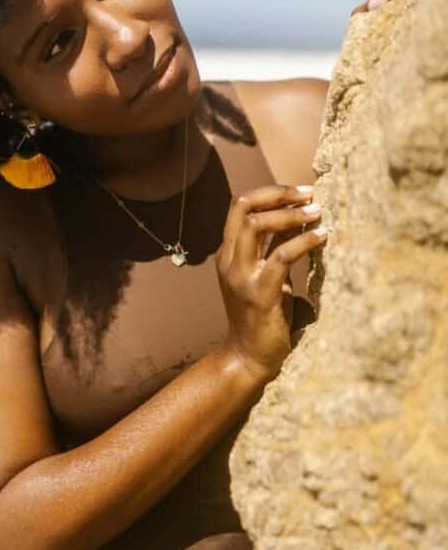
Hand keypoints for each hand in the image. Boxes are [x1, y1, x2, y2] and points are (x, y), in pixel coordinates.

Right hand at [214, 185, 326, 383]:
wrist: (248, 357)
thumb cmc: (261, 315)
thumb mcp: (264, 273)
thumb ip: (272, 246)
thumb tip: (297, 216)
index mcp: (228, 253)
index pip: (240, 205)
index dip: (270, 192)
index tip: (299, 192)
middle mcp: (228, 260)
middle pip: (243, 206)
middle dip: (278, 194)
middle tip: (309, 195)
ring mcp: (240, 276)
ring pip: (257, 225)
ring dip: (291, 215)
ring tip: (318, 213)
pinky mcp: (259, 294)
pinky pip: (281, 256)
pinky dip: (304, 241)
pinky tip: (322, 237)